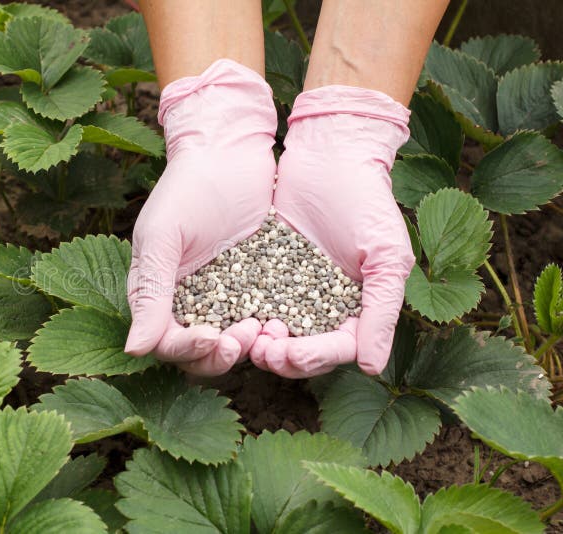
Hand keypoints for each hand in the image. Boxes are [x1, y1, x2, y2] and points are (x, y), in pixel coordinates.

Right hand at [124, 59, 276, 375]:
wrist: (230, 152)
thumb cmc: (186, 188)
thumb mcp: (163, 238)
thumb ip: (151, 292)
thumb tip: (135, 350)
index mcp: (156, 293)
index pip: (165, 342)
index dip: (186, 349)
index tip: (211, 337)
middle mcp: (187, 301)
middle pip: (198, 353)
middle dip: (219, 355)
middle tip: (242, 339)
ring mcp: (223, 295)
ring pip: (231, 342)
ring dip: (245, 347)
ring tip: (265, 330)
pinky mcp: (255, 285)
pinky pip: (260, 318)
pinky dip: (268, 328)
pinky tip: (282, 321)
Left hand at [250, 85, 414, 377]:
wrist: (330, 155)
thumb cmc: (368, 202)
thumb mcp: (385, 257)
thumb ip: (382, 311)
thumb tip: (373, 369)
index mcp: (356, 309)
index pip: (336, 349)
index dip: (315, 358)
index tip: (294, 353)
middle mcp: (321, 307)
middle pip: (301, 351)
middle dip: (282, 357)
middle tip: (264, 349)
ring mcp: (289, 291)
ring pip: (272, 334)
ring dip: (259, 343)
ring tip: (247, 335)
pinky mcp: (261, 272)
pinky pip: (249, 301)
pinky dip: (241, 314)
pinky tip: (230, 315)